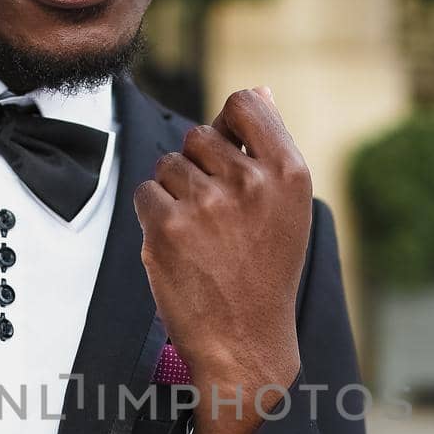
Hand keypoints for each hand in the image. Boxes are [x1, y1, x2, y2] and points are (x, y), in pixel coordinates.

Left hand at [133, 87, 311, 433]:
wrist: (246, 342)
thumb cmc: (266, 273)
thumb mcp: (288, 209)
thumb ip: (270, 148)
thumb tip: (260, 91)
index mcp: (288, 171)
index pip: (244, 102)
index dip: (227, 124)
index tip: (228, 154)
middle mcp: (250, 181)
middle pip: (198, 135)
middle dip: (198, 167)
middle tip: (217, 215)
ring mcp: (206, 202)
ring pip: (168, 165)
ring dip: (175, 193)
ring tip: (201, 235)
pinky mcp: (167, 225)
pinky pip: (146, 192)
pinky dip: (154, 215)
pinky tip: (180, 246)